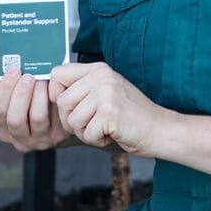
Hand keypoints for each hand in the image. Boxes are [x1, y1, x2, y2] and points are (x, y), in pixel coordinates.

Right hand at [0, 65, 68, 151]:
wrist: (58, 118)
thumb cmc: (32, 102)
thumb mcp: (19, 99)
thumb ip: (14, 86)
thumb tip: (11, 63)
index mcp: (5, 131)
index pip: (0, 111)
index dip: (5, 89)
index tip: (13, 70)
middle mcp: (20, 140)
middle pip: (15, 119)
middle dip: (20, 94)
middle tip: (28, 76)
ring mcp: (39, 141)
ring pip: (37, 118)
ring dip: (39, 95)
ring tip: (42, 79)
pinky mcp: (57, 136)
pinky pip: (56, 118)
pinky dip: (54, 101)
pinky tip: (55, 87)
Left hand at [49, 62, 167, 156]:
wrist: (160, 129)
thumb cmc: (131, 115)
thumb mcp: (106, 91)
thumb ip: (83, 87)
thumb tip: (49, 92)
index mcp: (98, 69)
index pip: (57, 74)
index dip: (56, 94)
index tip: (71, 107)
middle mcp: (101, 76)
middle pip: (61, 101)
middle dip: (71, 120)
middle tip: (91, 124)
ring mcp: (105, 93)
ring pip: (72, 120)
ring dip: (85, 132)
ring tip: (103, 128)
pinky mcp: (109, 113)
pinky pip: (86, 133)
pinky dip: (96, 140)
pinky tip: (111, 134)